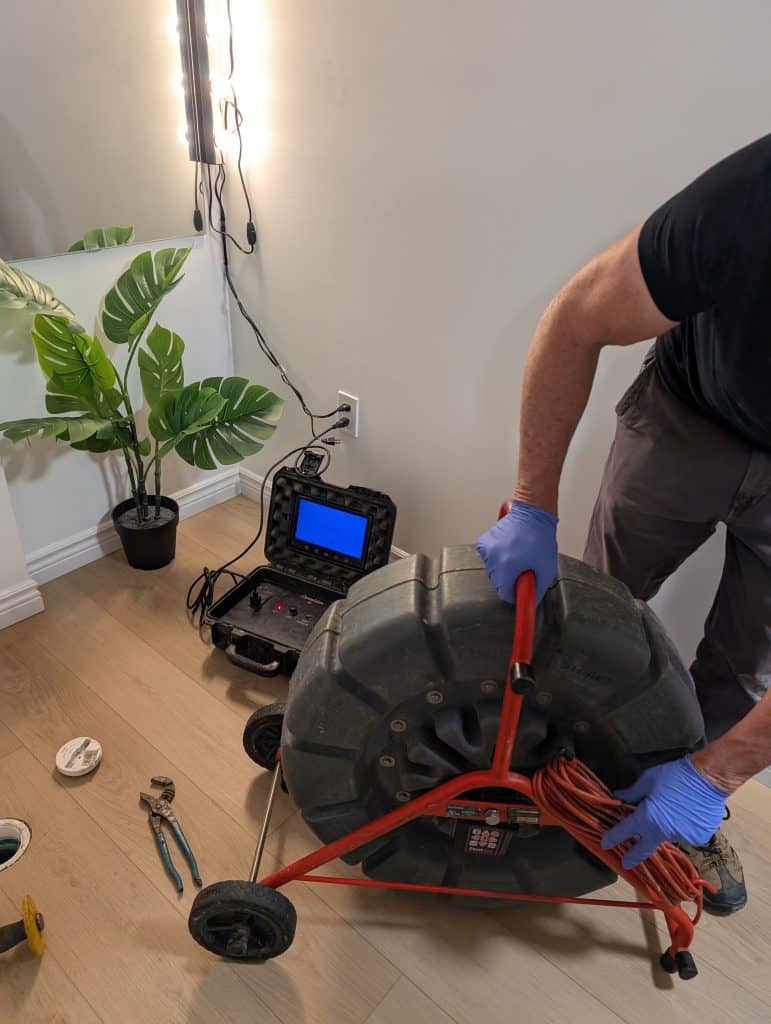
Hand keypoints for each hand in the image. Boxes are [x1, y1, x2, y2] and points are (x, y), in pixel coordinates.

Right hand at [475, 501, 557, 603]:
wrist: (531, 513)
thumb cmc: (539, 535)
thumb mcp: (546, 567)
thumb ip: (538, 589)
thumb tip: (531, 601)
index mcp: (507, 565)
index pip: (505, 594)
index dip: (516, 594)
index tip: (521, 590)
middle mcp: (494, 558)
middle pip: (498, 584)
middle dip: (510, 580)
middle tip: (523, 568)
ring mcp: (487, 550)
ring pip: (492, 573)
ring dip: (504, 570)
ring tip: (517, 557)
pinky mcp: (482, 543)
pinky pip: (488, 561)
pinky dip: (497, 559)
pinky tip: (508, 551)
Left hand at [601, 755, 727, 868]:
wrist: (708, 779)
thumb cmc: (674, 776)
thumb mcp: (648, 780)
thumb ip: (632, 793)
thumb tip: (617, 797)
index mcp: (647, 818)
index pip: (624, 831)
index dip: (613, 837)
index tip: (605, 844)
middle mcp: (662, 833)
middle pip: (644, 849)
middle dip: (633, 857)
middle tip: (626, 864)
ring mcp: (681, 838)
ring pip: (667, 836)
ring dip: (665, 828)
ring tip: (673, 811)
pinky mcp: (698, 839)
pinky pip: (686, 834)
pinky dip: (683, 827)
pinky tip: (688, 813)